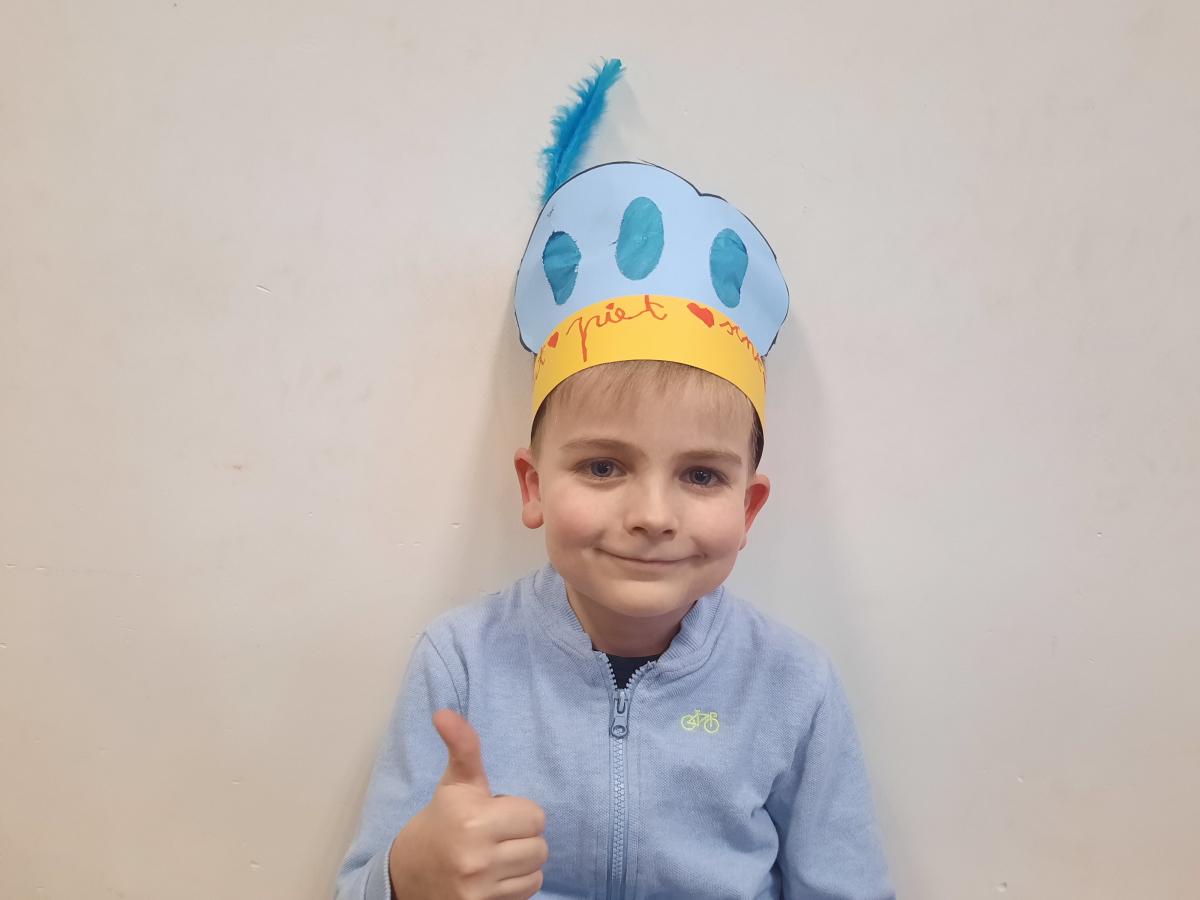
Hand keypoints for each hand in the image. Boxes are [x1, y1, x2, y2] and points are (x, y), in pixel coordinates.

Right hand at [387, 709, 548, 898]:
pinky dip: (516, 885)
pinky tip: (493, 876)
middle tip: (495, 835)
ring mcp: (478, 887)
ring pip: (536, 871)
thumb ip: (462, 746)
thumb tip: (444, 712)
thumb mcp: (454, 782)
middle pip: (540, 846)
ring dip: (522, 863)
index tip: (496, 813)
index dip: (519, 812)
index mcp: (472, 819)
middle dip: (522, 837)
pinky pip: (527, 892)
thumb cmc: (441, 821)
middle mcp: (475, 856)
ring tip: (495, 855)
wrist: (407, 874)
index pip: (536, 816)